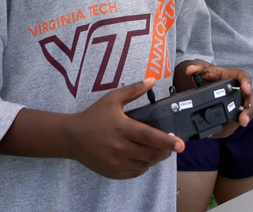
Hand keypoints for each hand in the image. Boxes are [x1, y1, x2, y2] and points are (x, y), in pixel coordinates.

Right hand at [67, 78, 183, 178]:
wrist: (71, 137)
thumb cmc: (93, 116)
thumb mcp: (112, 99)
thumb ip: (134, 90)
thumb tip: (152, 79)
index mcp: (122, 128)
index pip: (150, 137)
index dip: (168, 141)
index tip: (181, 144)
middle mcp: (120, 148)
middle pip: (151, 154)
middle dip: (166, 151)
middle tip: (172, 145)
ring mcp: (116, 162)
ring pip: (145, 165)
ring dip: (155, 159)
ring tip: (156, 149)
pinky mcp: (112, 172)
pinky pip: (135, 172)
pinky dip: (143, 166)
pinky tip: (142, 157)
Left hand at [182, 61, 252, 137]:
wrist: (209, 84)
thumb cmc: (210, 76)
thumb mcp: (204, 71)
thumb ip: (198, 69)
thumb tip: (190, 70)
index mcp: (235, 77)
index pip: (244, 77)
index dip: (246, 83)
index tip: (245, 89)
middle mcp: (241, 91)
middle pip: (250, 100)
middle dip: (248, 111)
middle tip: (243, 120)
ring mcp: (240, 103)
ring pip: (245, 114)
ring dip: (238, 123)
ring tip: (226, 129)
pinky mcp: (235, 114)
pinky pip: (235, 123)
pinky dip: (227, 129)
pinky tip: (218, 132)